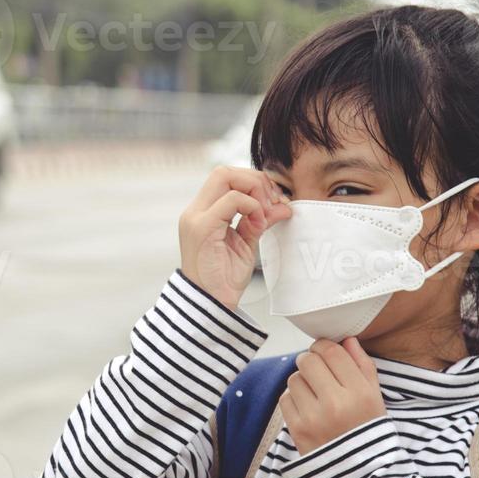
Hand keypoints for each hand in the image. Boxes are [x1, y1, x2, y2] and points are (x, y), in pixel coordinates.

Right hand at [178, 166, 291, 309]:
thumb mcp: (246, 243)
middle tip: (272, 202)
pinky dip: (251, 206)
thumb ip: (259, 221)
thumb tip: (282, 206)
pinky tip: (258, 223)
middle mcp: (195, 212)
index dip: (252, 181)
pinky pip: (231, 200)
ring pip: (224, 176)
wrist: (212, 306)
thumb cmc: (225, 279)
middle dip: (254, 180)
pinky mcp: (202, 228)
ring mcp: (196, 218)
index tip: (272, 201)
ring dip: (254, 190)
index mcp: (202, 213)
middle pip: (224, 171)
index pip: (225, 177)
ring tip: (265, 213)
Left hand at [279, 338, 387, 454]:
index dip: (325, 347)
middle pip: (308, 360)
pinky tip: (307, 408)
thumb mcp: (375, 397)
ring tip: (314, 393)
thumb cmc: (367, 430)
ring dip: (302, 381)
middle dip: (311, 361)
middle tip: (318, 372)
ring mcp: (314, 417)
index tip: (326, 353)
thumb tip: (346, 339)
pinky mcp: (297, 430)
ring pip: (294, 378)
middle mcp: (336, 403)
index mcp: (360, 392)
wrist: (358, 474)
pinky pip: (285, 398)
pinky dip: (294, 399)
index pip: (332, 352)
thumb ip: (362, 365)